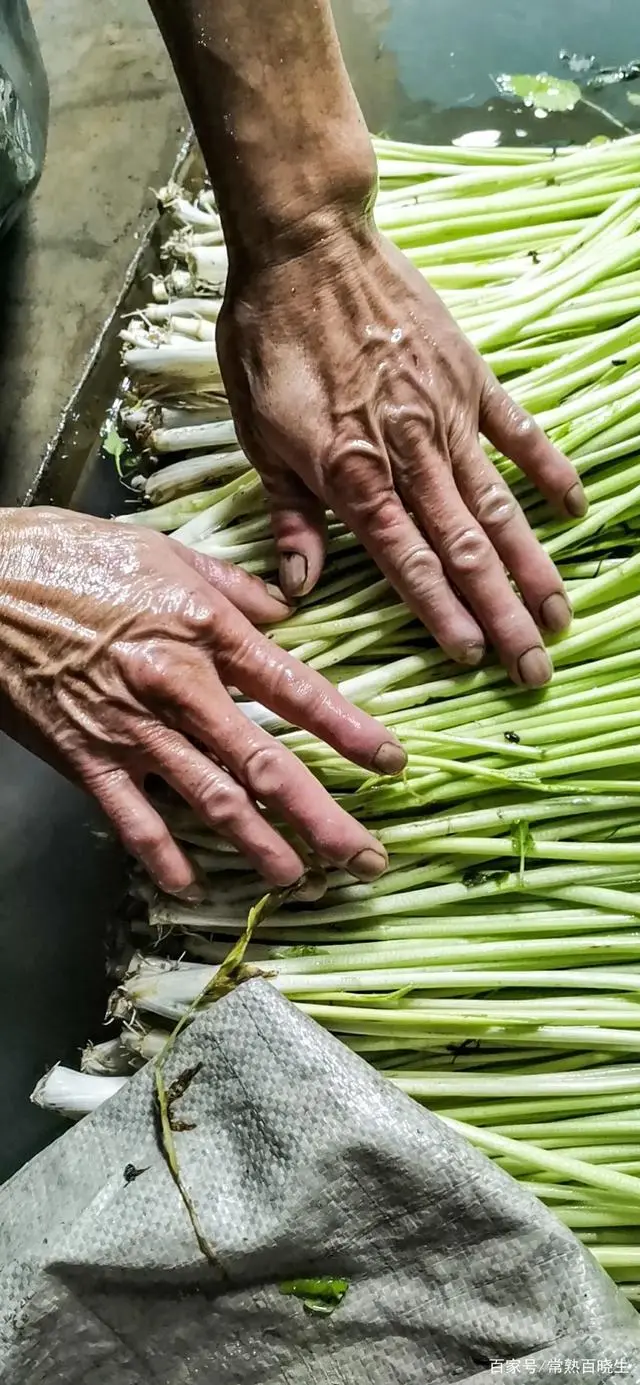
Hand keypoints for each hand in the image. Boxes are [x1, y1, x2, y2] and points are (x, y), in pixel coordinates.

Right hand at [0, 509, 404, 895]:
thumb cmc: (71, 556)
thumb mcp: (165, 551)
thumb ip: (233, 588)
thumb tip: (285, 610)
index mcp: (207, 630)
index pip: (296, 689)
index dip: (349, 732)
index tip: (389, 764)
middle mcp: (178, 686)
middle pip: (263, 764)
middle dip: (321, 817)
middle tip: (364, 856)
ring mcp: (130, 728)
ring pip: (209, 801)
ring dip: (259, 846)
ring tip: (298, 878)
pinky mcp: (84, 757)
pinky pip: (131, 818)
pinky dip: (160, 856)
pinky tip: (187, 885)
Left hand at [217, 224, 586, 687]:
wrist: (306, 242)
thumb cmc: (268, 340)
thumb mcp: (258, 434)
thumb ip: (290, 515)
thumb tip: (299, 588)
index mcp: (352, 473)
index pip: (406, 562)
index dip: (442, 614)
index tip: (474, 659)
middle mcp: (408, 453)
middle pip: (464, 549)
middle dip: (503, 615)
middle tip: (535, 666)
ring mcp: (446, 414)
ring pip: (498, 505)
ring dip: (531, 566)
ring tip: (561, 613)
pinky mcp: (469, 375)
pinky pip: (517, 430)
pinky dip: (547, 470)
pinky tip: (575, 511)